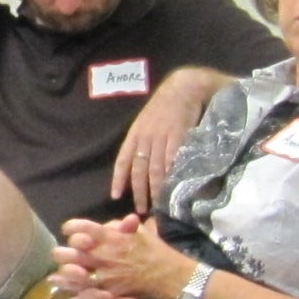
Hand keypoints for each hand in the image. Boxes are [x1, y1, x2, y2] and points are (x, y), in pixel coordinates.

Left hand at [54, 213, 187, 298]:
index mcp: (111, 238)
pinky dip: (76, 297)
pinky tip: (67, 298)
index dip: (72, 228)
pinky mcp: (110, 292)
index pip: (84, 229)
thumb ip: (121, 227)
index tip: (67, 229)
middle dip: (63, 252)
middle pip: (73, 253)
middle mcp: (105, 256)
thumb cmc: (156, 251)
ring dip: (64, 274)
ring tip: (54, 276)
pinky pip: (89, 295)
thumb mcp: (141, 231)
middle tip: (59, 252)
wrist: (170, 275)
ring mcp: (106, 276)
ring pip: (76, 275)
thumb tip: (108, 225)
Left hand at [108, 67, 222, 214]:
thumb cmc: (164, 106)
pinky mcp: (178, 138)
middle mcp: (145, 138)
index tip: (115, 195)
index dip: (118, 179)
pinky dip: (170, 176)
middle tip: (140, 209)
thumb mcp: (146, 122)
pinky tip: (170, 188)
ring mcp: (162, 138)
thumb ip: (141, 141)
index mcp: (135, 134)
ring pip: (155, 169)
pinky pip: (172, 161)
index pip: (123, 160)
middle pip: (139, 170)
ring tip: (156, 204)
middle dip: (138, 191)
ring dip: (155, 189)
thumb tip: (138, 163)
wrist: (182, 89)